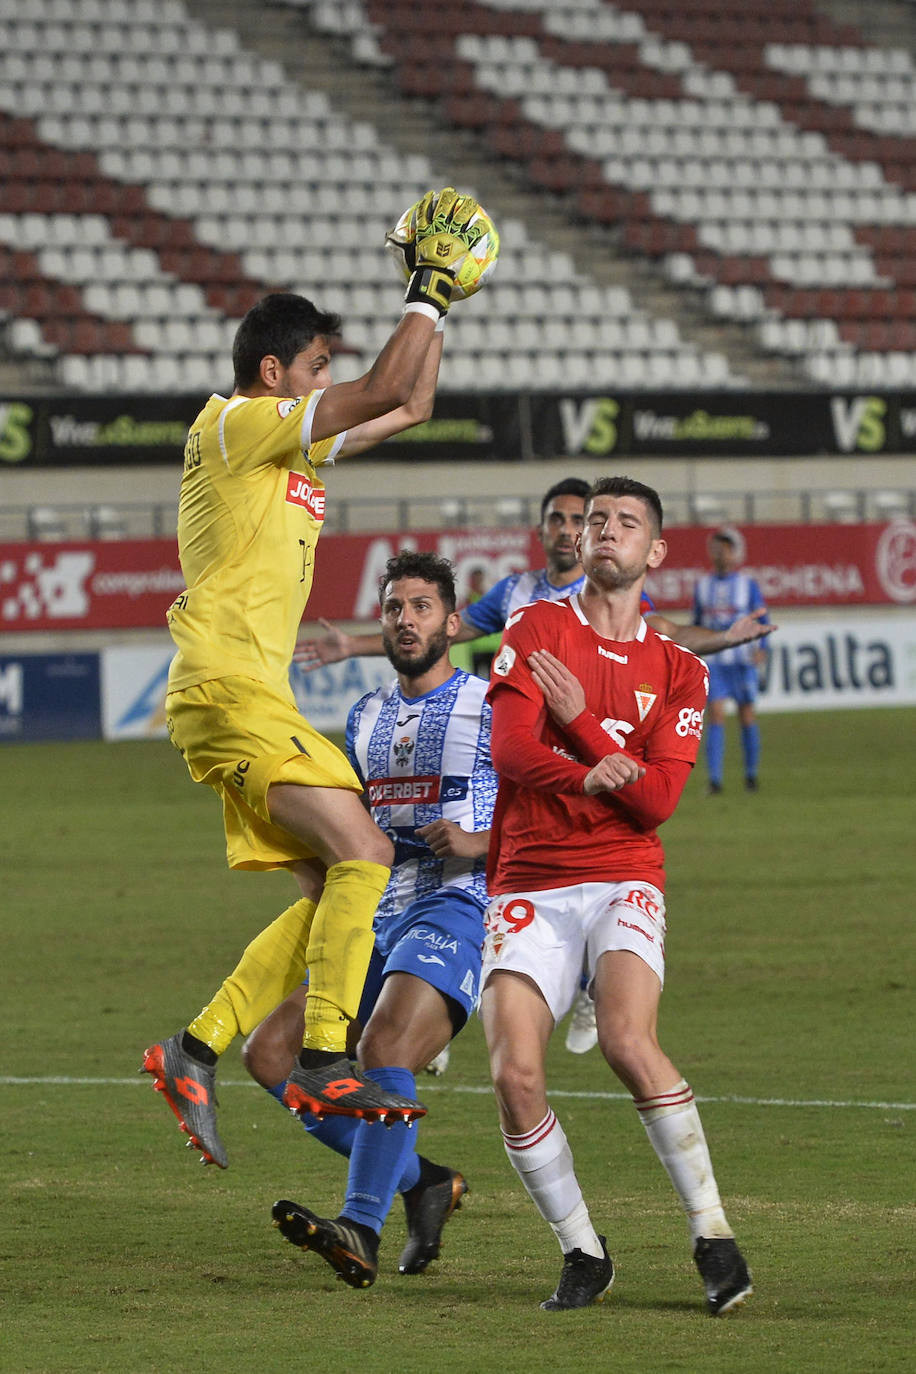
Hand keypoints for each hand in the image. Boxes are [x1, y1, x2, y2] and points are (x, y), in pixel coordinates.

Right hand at [292, 619, 355, 669]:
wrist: (349, 645)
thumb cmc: (341, 637)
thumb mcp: (332, 630)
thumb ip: (325, 625)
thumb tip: (319, 618)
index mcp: (319, 641)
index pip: (307, 642)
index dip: (300, 643)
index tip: (292, 643)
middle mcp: (319, 648)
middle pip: (306, 650)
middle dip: (298, 651)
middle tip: (289, 652)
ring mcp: (321, 655)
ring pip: (309, 657)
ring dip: (301, 658)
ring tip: (293, 660)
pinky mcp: (326, 660)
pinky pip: (316, 664)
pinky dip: (310, 667)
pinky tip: (303, 670)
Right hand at [393, 187, 481, 316]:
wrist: (433, 274)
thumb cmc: (420, 268)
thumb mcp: (407, 257)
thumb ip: (399, 247)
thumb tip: (388, 240)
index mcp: (426, 229)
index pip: (425, 210)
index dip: (428, 201)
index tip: (432, 195)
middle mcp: (440, 226)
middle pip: (445, 205)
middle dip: (449, 197)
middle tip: (453, 194)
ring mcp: (453, 232)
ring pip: (461, 213)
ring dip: (466, 206)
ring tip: (471, 202)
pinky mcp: (464, 241)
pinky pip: (474, 232)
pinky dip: (479, 228)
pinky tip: (484, 225)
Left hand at [416, 818, 488, 858]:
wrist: (475, 843)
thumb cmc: (460, 836)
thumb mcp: (448, 827)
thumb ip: (432, 829)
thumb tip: (416, 832)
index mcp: (442, 822)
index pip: (425, 830)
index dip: (424, 835)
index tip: (422, 836)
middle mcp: (444, 829)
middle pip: (428, 841)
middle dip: (435, 843)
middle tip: (445, 842)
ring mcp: (448, 838)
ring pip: (432, 848)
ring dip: (439, 849)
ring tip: (449, 846)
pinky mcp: (451, 848)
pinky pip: (438, 854)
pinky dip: (443, 854)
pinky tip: (451, 851)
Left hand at [528, 649, 585, 724]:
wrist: (577, 719)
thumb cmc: (577, 704)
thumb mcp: (577, 688)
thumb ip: (568, 679)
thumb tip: (558, 671)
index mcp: (572, 680)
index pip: (559, 666)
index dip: (550, 658)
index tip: (543, 652)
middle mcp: (565, 684)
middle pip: (551, 669)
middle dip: (542, 660)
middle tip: (534, 653)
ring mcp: (558, 692)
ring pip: (546, 676)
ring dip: (537, 666)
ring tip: (531, 660)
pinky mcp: (552, 699)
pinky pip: (543, 687)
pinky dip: (538, 679)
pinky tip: (532, 673)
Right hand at [583, 754, 644, 794]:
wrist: (590, 782)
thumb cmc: (608, 777)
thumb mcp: (623, 773)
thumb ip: (635, 772)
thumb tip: (644, 771)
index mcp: (618, 756)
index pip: (634, 767)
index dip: (633, 777)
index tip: (626, 778)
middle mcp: (610, 759)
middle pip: (628, 774)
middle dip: (624, 782)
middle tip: (615, 780)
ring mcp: (603, 766)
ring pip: (620, 782)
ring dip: (616, 786)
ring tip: (609, 782)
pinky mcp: (597, 775)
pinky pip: (612, 786)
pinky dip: (610, 788)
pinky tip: (605, 785)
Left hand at [724, 606, 775, 646]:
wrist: (728, 636)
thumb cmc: (739, 628)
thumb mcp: (747, 620)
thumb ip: (756, 615)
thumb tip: (765, 609)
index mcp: (755, 630)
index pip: (764, 629)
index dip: (770, 628)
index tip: (776, 627)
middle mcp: (752, 635)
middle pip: (759, 634)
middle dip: (765, 632)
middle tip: (770, 629)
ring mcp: (745, 638)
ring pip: (751, 637)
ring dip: (755, 635)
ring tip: (760, 631)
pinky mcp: (738, 640)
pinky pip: (741, 640)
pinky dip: (744, 639)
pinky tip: (745, 637)